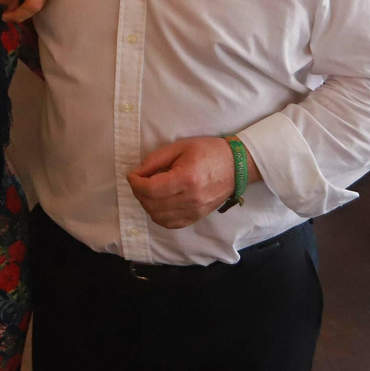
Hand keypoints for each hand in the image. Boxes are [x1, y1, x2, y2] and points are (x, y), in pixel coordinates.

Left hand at [127, 137, 244, 228]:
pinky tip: (158, 203)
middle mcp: (191, 199)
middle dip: (138, 193)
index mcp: (187, 178)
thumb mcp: (180, 147)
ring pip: (158, 217)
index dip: (135, 183)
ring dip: (147, 205)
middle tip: (139, 181)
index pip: (150, 189)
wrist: (237, 166)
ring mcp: (195, 211)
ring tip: (148, 191)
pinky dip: (159, 215)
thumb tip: (138, 172)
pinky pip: (171, 224)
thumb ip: (156, 160)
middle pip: (152, 204)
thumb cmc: (209, 151)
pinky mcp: (197, 217)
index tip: (132, 175)